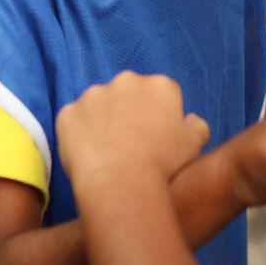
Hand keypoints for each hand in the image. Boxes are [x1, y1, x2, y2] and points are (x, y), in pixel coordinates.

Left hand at [57, 73, 211, 185]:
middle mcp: (126, 81)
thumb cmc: (163, 164)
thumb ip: (197, 125)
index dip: (159, 116)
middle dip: (129, 111)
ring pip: (99, 104)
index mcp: (160, 85)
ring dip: (102, 120)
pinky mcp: (68, 112)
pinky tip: (88, 155)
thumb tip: (190, 119)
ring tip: (107, 151)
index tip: (156, 137)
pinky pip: (74, 120)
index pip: (162, 94)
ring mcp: (93, 94)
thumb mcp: (195, 144)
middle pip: (128, 93)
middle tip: (131, 143)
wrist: (121, 184)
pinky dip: (79, 133)